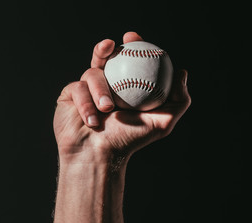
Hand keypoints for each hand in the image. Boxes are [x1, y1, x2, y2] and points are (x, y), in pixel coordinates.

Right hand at [53, 32, 190, 162]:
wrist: (98, 156)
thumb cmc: (129, 140)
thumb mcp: (161, 122)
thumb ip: (178, 100)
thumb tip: (182, 73)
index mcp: (125, 86)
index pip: (128, 60)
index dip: (131, 44)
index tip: (134, 37)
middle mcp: (106, 85)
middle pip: (104, 57)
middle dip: (105, 47)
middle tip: (111, 46)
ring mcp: (86, 89)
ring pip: (91, 73)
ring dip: (100, 89)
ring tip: (107, 109)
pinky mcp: (70, 95)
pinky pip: (77, 88)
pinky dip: (86, 104)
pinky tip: (92, 120)